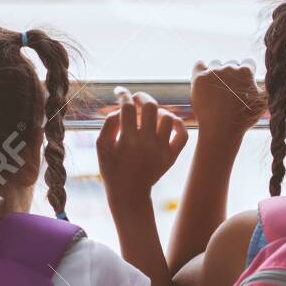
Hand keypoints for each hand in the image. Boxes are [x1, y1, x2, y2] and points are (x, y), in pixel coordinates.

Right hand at [97, 88, 188, 202]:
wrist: (129, 193)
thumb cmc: (112, 169)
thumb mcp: (101, 147)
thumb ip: (108, 125)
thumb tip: (119, 109)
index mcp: (127, 140)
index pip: (127, 108)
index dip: (123, 95)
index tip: (119, 92)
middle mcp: (147, 143)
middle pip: (150, 107)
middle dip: (142, 97)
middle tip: (136, 98)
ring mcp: (162, 150)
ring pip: (168, 118)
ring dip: (158, 111)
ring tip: (150, 114)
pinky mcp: (172, 156)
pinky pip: (183, 134)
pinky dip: (179, 124)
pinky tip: (169, 121)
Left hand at [190, 59, 264, 140]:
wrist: (220, 129)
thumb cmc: (243, 120)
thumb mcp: (262, 104)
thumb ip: (267, 90)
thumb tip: (274, 82)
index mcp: (246, 71)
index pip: (248, 63)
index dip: (246, 74)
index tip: (243, 84)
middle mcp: (230, 67)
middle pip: (232, 63)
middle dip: (232, 74)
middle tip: (229, 90)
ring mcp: (213, 72)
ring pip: (216, 64)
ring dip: (217, 72)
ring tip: (217, 88)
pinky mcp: (199, 77)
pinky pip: (199, 64)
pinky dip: (202, 69)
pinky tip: (204, 78)